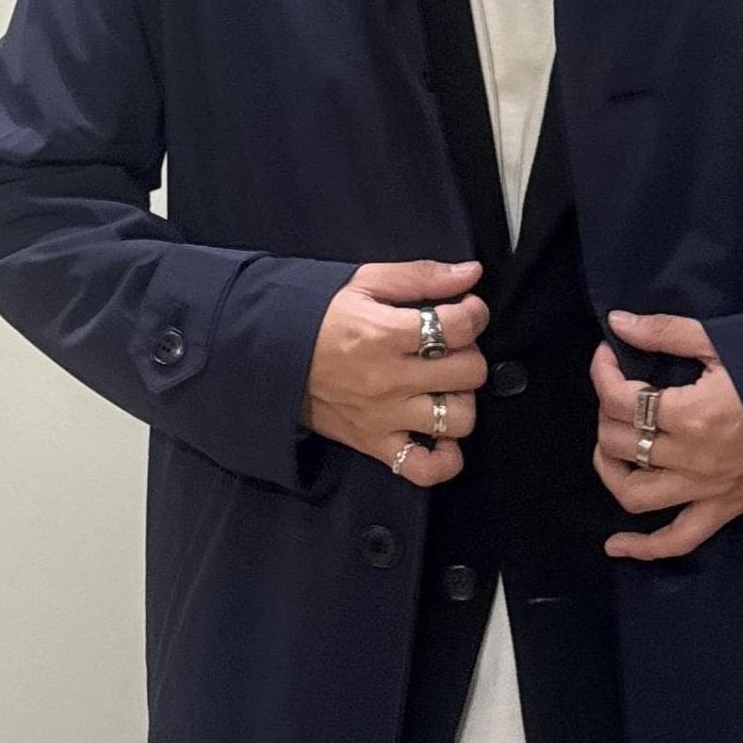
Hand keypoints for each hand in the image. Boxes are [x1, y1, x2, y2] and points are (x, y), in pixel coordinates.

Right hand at [300, 258, 488, 484]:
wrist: (267, 355)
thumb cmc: (319, 315)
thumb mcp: (364, 282)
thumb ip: (420, 276)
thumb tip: (472, 273)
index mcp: (383, 335)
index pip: (458, 328)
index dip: (474, 314)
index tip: (466, 311)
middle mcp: (388, 381)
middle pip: (468, 373)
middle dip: (469, 354)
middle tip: (450, 348)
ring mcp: (384, 418)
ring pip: (456, 420)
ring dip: (460, 401)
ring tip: (444, 387)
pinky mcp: (374, 446)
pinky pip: (425, 469)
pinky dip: (444, 459)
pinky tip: (440, 435)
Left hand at [592, 308, 742, 558]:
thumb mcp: (723, 343)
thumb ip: (666, 332)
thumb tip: (617, 322)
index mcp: (691, 414)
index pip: (620, 400)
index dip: (602, 373)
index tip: (608, 357)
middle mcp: (690, 457)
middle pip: (620, 443)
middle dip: (607, 414)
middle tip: (620, 395)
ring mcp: (704, 490)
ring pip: (634, 494)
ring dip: (611, 472)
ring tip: (611, 451)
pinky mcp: (720, 510)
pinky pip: (676, 541)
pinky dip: (643, 547)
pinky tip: (615, 545)